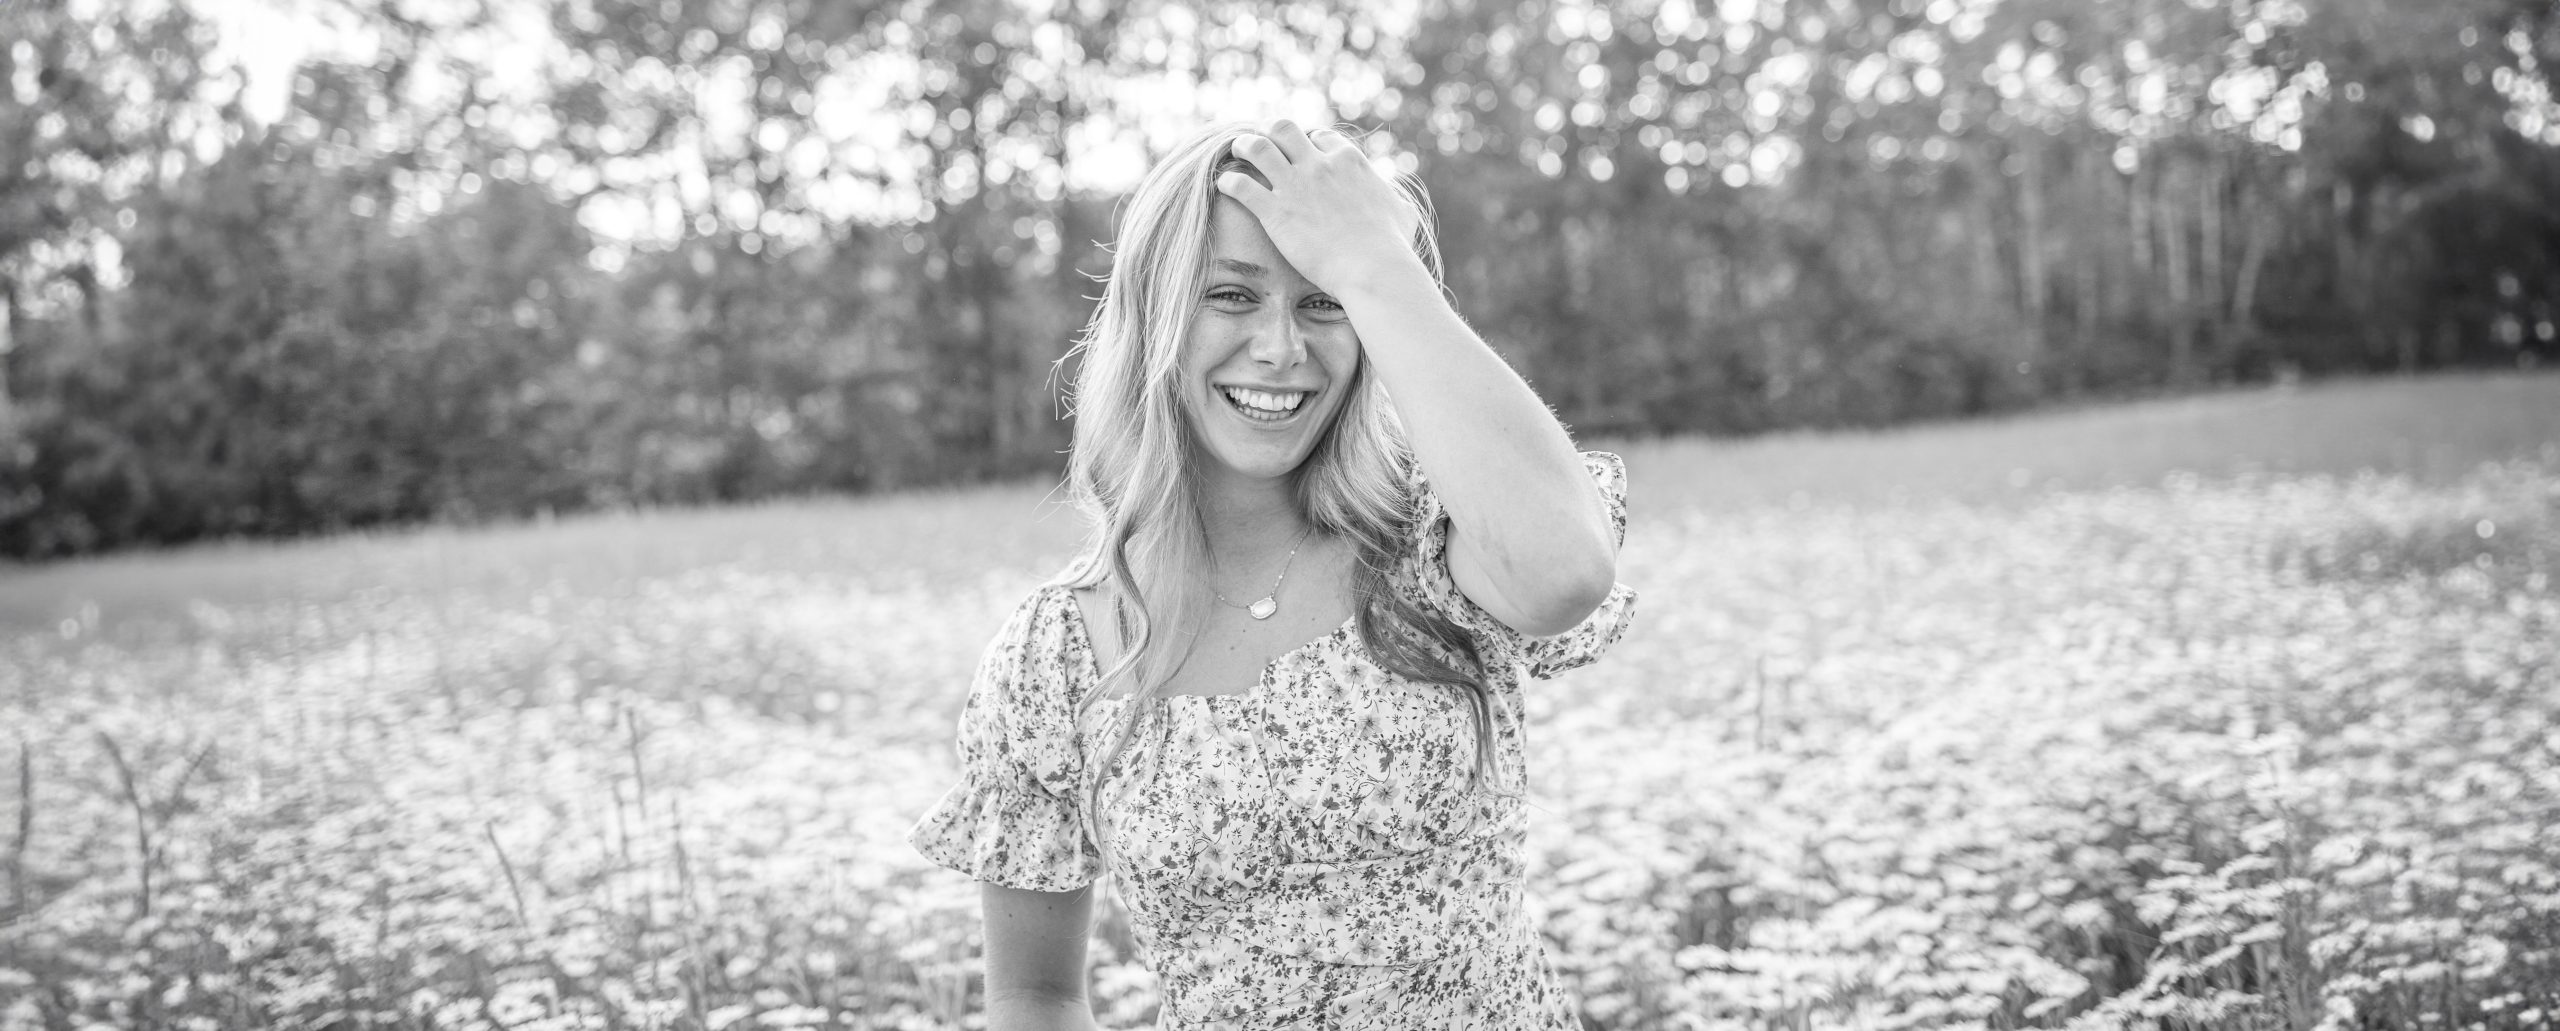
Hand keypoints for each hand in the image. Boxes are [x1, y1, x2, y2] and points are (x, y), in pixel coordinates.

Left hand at [1214, 120, 1425, 295]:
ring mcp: (1296, 185)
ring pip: (1257, 147)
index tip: (1300, 155)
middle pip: (1285, 129)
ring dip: (1244, 146)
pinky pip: (1240, 184)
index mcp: (1349, 161)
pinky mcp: (1275, 211)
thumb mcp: (1402, 213)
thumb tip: (1399, 205)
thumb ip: (1395, 202)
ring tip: (1238, 153)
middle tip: (1262, 144)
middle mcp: (1320, 165)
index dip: (1308, 144)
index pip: (1320, 137)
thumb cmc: (1391, 246)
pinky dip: (1229, 182)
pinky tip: (1225, 186)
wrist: (1372, 268)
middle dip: (1270, 134)